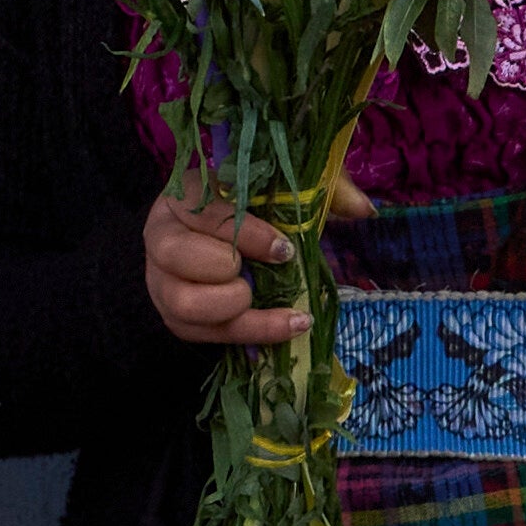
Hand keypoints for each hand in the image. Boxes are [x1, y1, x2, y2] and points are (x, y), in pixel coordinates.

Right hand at [140, 164, 373, 350]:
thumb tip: (364, 209)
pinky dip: (250, 334)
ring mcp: (162, 281)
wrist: (218, 242)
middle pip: (176, 255)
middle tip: (262, 271)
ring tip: (265, 301)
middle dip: (227, 268)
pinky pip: (204, 335)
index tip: (285, 249)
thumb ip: (323, 190)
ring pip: (183, 304)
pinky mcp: (176, 318)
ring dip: (233, 308)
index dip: (248, 234)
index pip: (206, 211)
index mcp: (184, 196)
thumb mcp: (285, 190)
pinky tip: (288, 326)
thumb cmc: (254, 210)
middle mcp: (161, 236)